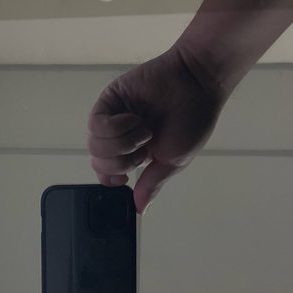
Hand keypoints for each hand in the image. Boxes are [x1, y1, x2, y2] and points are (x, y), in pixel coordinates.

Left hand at [87, 45, 223, 212]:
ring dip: (123, 143)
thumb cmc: (191, 120)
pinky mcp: (109, 101)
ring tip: (145, 130)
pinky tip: (134, 119)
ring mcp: (112, 118)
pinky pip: (96, 125)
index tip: (126, 178)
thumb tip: (140, 209)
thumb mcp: (173, 161)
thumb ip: (152, 184)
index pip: (106, 174)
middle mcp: (119, 137)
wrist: (196, 83)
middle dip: (123, 161)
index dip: (111, 179)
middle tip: (146, 147)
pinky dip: (116, 127)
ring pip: (95, 146)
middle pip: (99, 163)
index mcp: (134, 153)